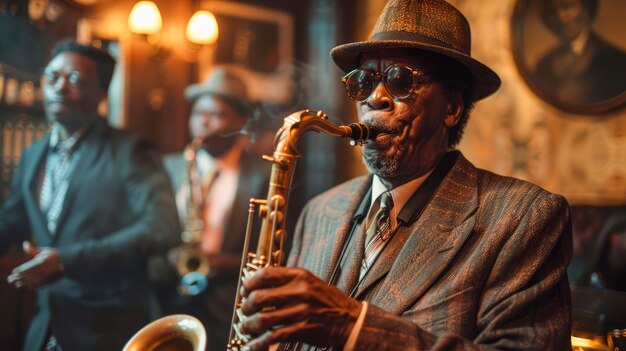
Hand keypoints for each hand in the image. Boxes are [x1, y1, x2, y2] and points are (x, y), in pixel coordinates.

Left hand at [6, 242, 63, 288]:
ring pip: (34, 281)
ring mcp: (48, 276)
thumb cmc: (56, 255)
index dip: (21, 270)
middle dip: (20, 277)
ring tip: (17, 284)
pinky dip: (34, 286)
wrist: (70, 262)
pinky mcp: (51, 280)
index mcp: (44, 261)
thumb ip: (34, 249)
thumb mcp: (45, 250)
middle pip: (30, 275)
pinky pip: (40, 284)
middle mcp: (46, 270)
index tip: (14, 271)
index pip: (30, 267)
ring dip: (24, 283)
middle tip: (10, 279)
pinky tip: (28, 286)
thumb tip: (24, 244)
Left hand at [238, 267, 361, 350]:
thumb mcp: (309, 282)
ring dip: (248, 326)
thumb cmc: (325, 301)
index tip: (245, 291)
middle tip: (245, 312)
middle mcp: (300, 291)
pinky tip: (252, 345)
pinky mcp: (303, 329)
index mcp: (299, 275)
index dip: (249, 283)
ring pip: (263, 319)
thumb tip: (255, 286)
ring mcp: (302, 311)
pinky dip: (259, 343)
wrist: (350, 319)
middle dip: (246, 308)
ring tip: (245, 328)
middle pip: (259, 297)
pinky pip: (273, 337)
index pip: (265, 274)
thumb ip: (286, 281)